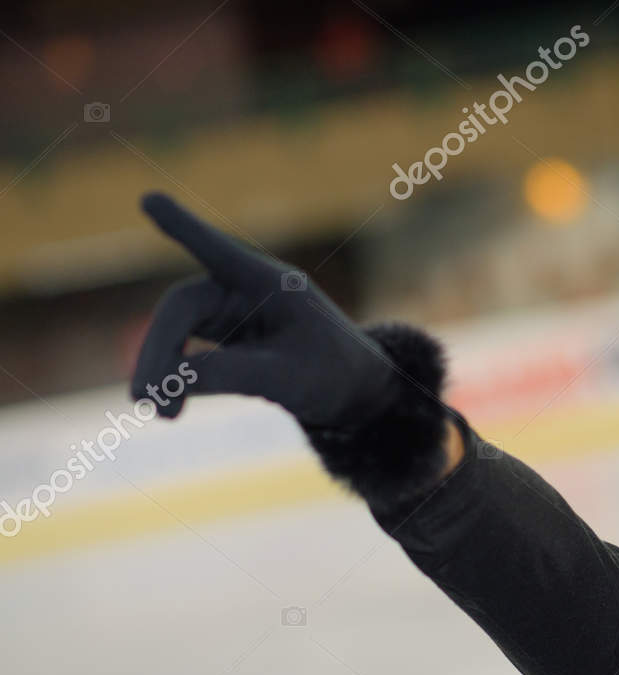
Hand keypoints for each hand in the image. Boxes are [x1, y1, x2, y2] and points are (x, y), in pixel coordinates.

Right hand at [131, 192, 403, 429]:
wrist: (354, 392)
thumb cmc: (333, 374)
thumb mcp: (288, 378)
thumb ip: (231, 374)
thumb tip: (168, 377)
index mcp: (269, 282)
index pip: (217, 251)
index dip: (182, 228)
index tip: (150, 199)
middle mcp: (244, 289)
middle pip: (181, 308)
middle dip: (158, 350)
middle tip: (144, 399)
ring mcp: (231, 311)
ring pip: (176, 330)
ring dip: (160, 368)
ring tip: (157, 410)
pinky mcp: (225, 336)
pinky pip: (186, 350)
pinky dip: (174, 377)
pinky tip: (167, 407)